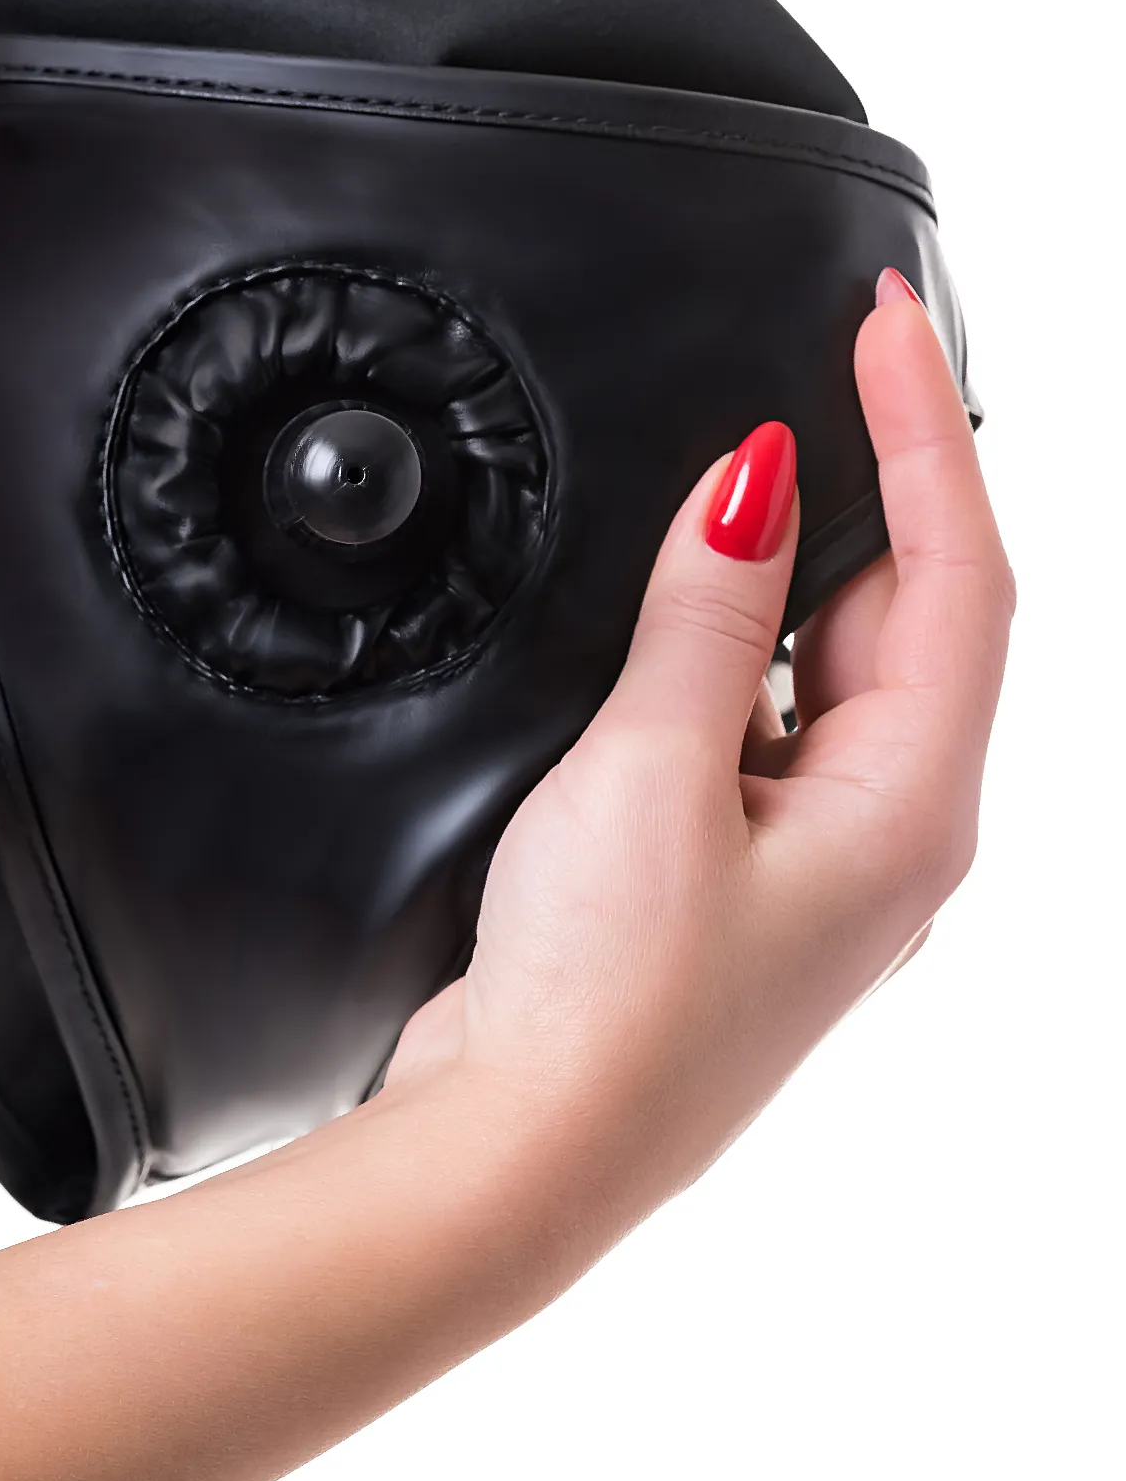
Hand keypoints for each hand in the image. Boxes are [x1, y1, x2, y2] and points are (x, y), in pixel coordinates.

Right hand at [388, 268, 1012, 1263]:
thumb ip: (712, 615)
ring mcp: (814, 866)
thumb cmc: (604, 1004)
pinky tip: (669, 636)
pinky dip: (733, 659)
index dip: (929, 435)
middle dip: (860, 496)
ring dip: (786, 581)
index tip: (881, 327)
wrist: (519, 1153)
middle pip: (908, 619)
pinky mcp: (737, 882)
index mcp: (911, 811)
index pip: (961, 577)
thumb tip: (753, 480)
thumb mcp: (657, 772)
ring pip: (831, 673)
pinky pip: (763, 728)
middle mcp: (886, 838)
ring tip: (719, 503)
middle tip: (795, 380)